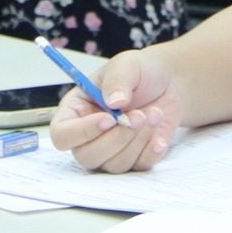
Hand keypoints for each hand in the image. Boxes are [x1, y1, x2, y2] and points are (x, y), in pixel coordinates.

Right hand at [46, 50, 185, 173]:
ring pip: (114, 164)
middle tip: (139, 116)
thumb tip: (114, 103)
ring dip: (137, 140)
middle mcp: (89, 136)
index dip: (81, 132)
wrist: (169, 82)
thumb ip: (117, 81)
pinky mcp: (134, 158)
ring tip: (154, 113)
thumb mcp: (127, 65)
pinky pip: (137, 167)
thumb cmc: (140, 72)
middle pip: (87, 156)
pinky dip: (150, 152)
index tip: (108, 119)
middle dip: (116, 138)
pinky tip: (159, 135)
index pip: (62, 134)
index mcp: (76, 111)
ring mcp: (111, 151)